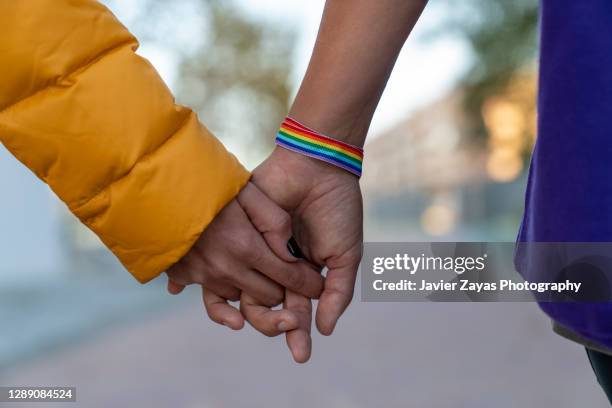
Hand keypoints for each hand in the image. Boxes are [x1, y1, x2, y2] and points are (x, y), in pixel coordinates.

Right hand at [166, 181, 323, 329]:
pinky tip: (232, 292)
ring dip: (255, 291)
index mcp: (246, 247)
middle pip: (268, 296)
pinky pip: (212, 297)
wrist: (158, 184)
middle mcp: (225, 269)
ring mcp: (203, 276)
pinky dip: (225, 295)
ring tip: (262, 279)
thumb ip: (276, 222)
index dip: (308, 283)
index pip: (288, 277)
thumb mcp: (251, 192)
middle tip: (295, 286)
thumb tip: (291, 254)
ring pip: (242, 299)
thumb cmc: (209, 184)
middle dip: (285, 293)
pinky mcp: (184, 276)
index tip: (319, 285)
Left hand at [246, 146, 362, 359]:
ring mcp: (257, 251)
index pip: (296, 310)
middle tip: (288, 327)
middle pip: (268, 307)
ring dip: (255, 310)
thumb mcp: (346, 255)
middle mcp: (277, 266)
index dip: (298, 333)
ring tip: (264, 319)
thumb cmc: (337, 211)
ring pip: (247, 291)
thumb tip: (325, 330)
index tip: (300, 355)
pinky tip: (226, 298)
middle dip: (277, 324)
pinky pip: (231, 263)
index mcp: (302, 273)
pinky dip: (229, 280)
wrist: (318, 169)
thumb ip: (337, 293)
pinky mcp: (240, 233)